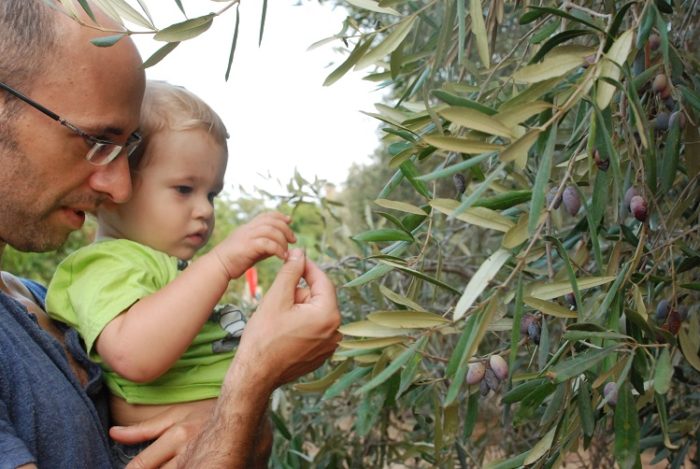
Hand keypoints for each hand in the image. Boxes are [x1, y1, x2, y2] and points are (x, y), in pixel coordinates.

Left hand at [109, 400, 213, 468]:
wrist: (245, 415)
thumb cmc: (206, 415)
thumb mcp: (175, 415)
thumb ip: (143, 429)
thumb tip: (113, 434)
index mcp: (177, 436)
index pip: (140, 465)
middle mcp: (189, 452)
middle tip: (155, 464)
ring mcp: (202, 462)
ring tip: (169, 465)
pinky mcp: (212, 467)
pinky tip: (182, 466)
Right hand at [214, 212, 294, 278]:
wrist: (217, 267)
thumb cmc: (234, 261)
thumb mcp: (252, 249)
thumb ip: (265, 244)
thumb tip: (281, 245)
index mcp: (248, 227)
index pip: (266, 215)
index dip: (280, 216)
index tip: (289, 221)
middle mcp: (248, 229)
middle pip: (272, 221)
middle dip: (286, 229)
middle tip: (293, 240)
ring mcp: (247, 236)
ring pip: (271, 230)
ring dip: (283, 241)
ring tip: (286, 252)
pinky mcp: (247, 246)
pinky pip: (267, 243)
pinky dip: (278, 249)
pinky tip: (281, 257)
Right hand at [231, 248, 341, 389]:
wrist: (255, 375)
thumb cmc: (263, 337)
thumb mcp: (276, 298)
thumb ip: (291, 271)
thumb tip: (300, 253)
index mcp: (328, 315)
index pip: (322, 280)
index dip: (307, 267)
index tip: (294, 258)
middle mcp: (335, 331)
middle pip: (319, 297)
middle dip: (300, 292)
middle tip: (278, 298)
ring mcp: (330, 345)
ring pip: (316, 313)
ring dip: (300, 308)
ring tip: (278, 317)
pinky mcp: (322, 354)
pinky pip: (315, 329)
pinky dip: (301, 323)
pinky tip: (283, 331)